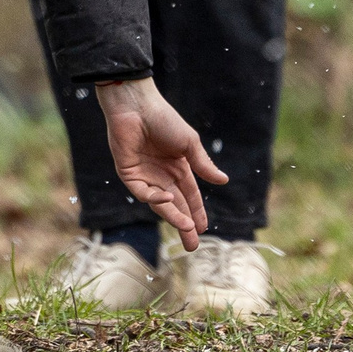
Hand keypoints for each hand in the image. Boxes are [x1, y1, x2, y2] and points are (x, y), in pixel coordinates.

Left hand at [95, 77, 227, 250]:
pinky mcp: (129, 173)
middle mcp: (162, 175)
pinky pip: (142, 192)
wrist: (137, 105)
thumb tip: (223, 181)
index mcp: (178, 167)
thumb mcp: (189, 144)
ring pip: (160, 203)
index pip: (189, 196)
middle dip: (184, 225)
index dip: (196, 212)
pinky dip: (155, 197)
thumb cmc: (164, 119)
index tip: (204, 229)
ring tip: (187, 228)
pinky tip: (167, 199)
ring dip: (173, 216)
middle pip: (176, 205)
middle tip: (193, 246)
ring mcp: (145, 176)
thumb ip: (202, 164)